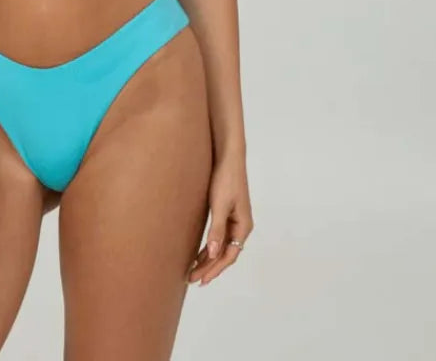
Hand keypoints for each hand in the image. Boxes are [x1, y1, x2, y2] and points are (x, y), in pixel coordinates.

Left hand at [187, 153, 252, 285]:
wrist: (228, 156)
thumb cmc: (225, 179)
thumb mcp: (220, 205)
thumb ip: (217, 229)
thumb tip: (213, 254)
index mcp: (243, 226)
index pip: (229, 255)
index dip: (215, 269)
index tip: (200, 280)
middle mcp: (241, 226)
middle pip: (226, 253)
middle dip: (210, 268)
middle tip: (192, 279)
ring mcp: (235, 220)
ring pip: (222, 246)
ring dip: (209, 259)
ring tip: (193, 270)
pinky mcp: (226, 212)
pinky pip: (219, 236)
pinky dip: (210, 246)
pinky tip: (199, 252)